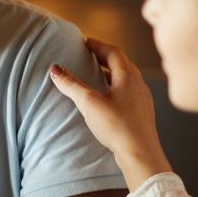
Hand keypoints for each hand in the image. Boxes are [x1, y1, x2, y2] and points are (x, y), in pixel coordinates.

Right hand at [49, 37, 170, 190]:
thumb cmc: (117, 127)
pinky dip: (115, 86)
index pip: (113, 52)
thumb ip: (72, 85)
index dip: (98, 45)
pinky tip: (107, 96)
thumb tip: (55, 70)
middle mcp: (139, 84)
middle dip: (104, 56)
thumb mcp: (90, 103)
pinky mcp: (141, 112)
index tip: (85, 42)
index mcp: (128, 77)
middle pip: (122, 63)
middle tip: (89, 54)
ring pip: (126, 77)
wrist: (140, 154)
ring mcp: (142, 98)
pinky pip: (128, 91)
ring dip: (110, 71)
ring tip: (96, 73)